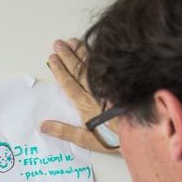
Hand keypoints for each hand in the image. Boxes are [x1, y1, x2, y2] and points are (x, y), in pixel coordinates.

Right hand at [40, 38, 118, 153]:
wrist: (139, 133)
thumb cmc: (111, 139)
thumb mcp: (85, 140)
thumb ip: (64, 131)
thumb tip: (42, 126)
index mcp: (84, 104)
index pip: (68, 84)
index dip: (59, 70)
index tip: (52, 58)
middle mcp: (95, 92)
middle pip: (78, 71)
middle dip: (67, 56)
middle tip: (58, 44)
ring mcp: (107, 85)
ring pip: (91, 66)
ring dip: (80, 52)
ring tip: (71, 41)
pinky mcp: (118, 82)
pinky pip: (106, 66)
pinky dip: (97, 56)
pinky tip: (92, 47)